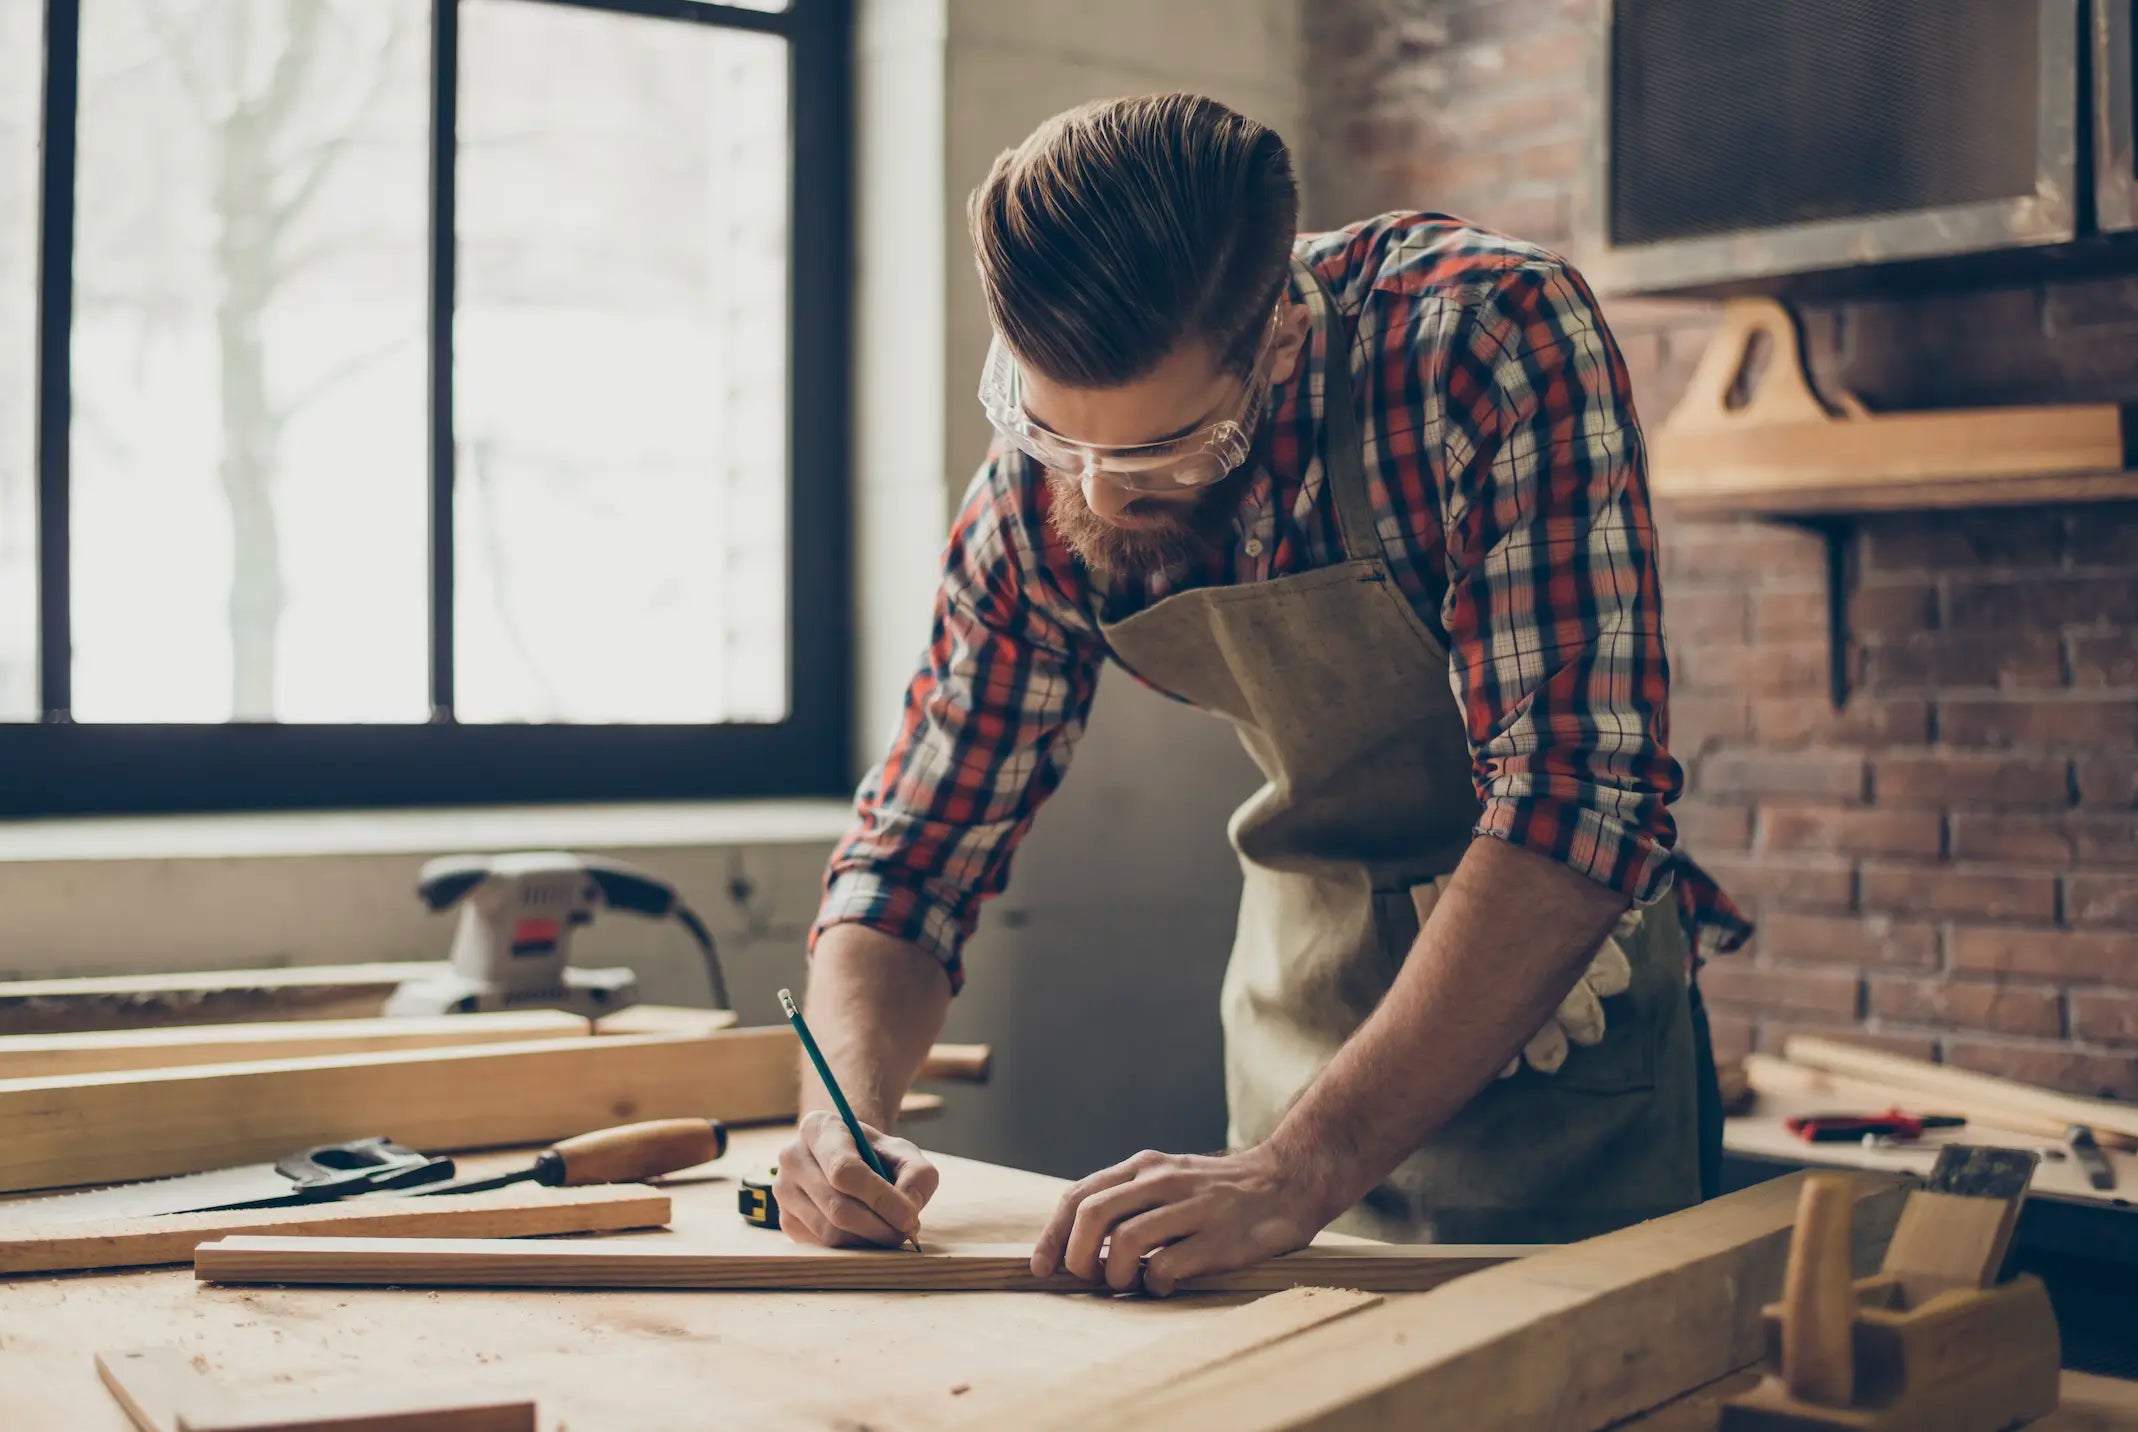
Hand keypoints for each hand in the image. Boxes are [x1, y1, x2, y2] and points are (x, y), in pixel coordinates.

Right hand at [773, 1109, 938, 1247]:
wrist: (845, 1159)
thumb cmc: (875, 1155)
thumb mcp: (903, 1153)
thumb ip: (916, 1175)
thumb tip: (908, 1209)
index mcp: (818, 1128)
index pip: (844, 1170)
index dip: (880, 1198)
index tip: (909, 1217)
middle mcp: (792, 1157)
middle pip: (837, 1206)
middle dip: (879, 1226)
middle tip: (906, 1232)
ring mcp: (783, 1190)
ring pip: (829, 1232)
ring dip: (868, 1240)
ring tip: (891, 1232)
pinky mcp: (785, 1220)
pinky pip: (822, 1246)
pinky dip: (852, 1247)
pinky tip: (868, 1234)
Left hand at [1029, 1145, 1327, 1296]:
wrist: (1289, 1182)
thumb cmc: (1219, 1191)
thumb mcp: (1169, 1177)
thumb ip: (1129, 1198)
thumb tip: (1076, 1241)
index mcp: (1145, 1166)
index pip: (1080, 1196)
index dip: (1053, 1235)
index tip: (1043, 1267)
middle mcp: (1164, 1180)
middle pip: (1093, 1215)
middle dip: (1078, 1256)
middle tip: (1089, 1278)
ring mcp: (1192, 1208)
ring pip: (1125, 1242)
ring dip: (1115, 1275)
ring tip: (1129, 1282)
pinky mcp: (1218, 1239)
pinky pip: (1166, 1268)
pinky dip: (1153, 1285)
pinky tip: (1164, 1285)